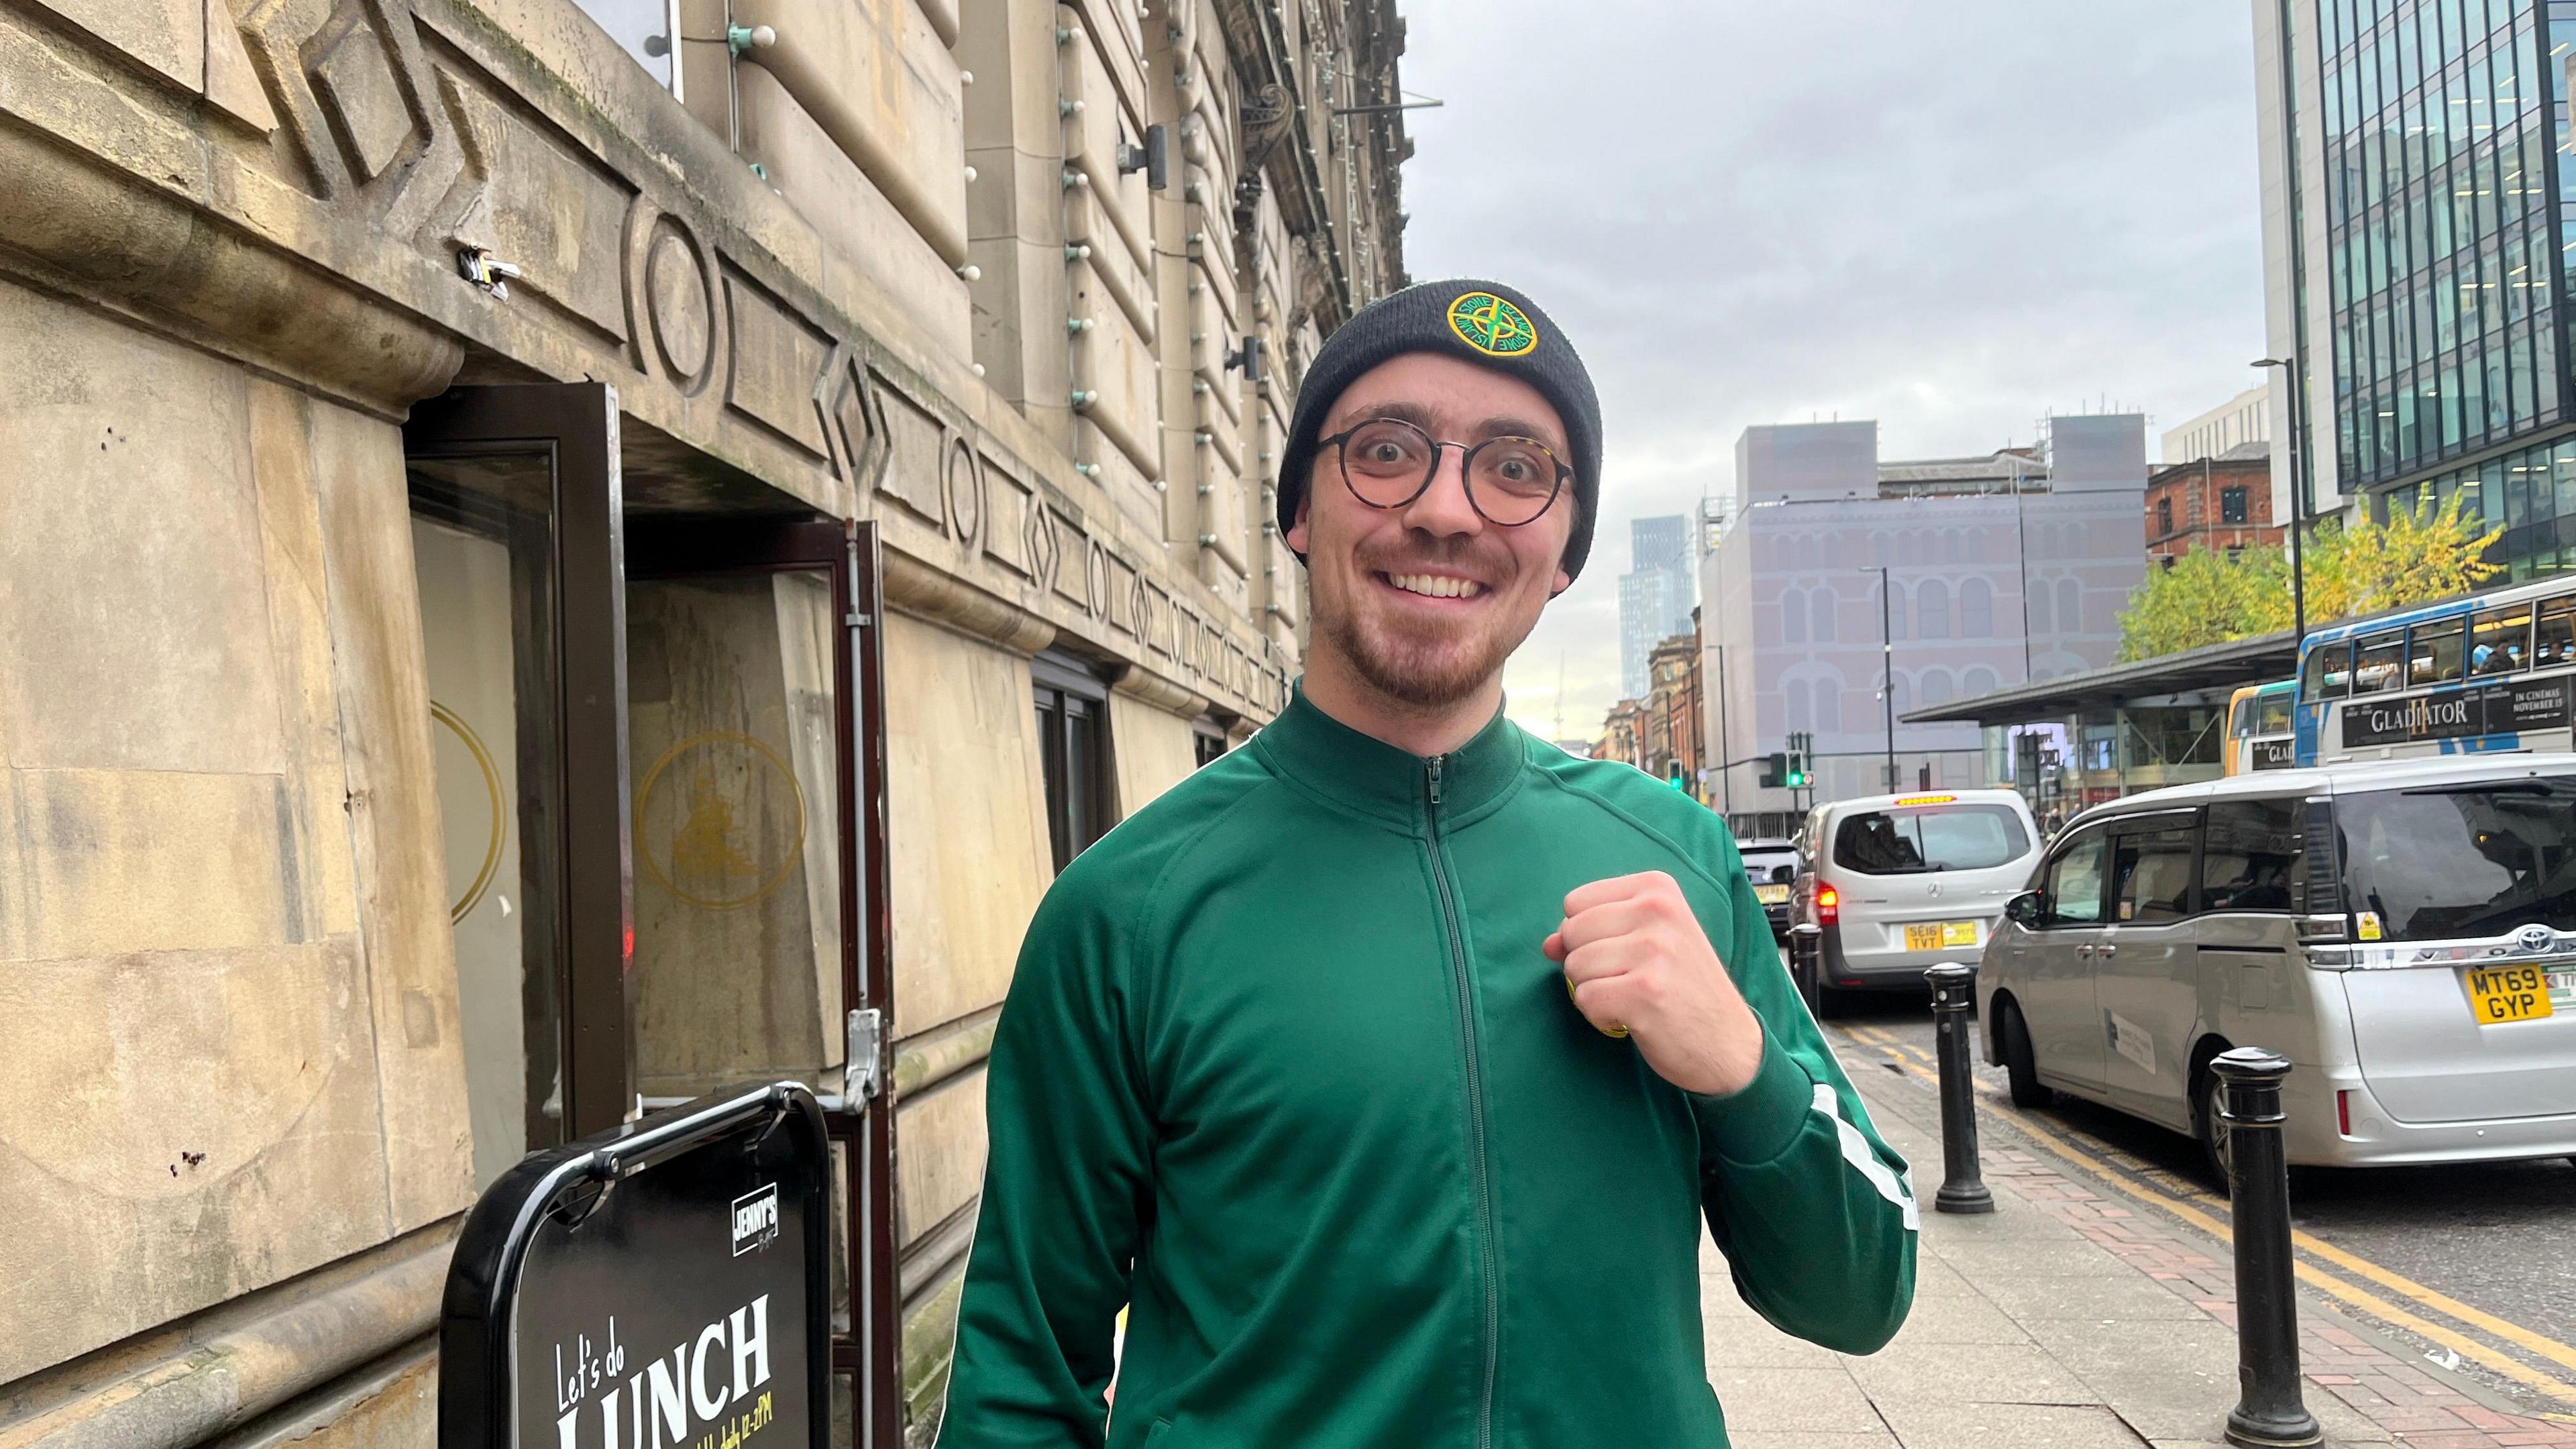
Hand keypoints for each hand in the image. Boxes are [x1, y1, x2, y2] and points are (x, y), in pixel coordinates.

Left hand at [1543, 871, 1765, 1096]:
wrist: (1730, 1043)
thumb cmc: (1685, 988)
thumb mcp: (1650, 942)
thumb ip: (1596, 933)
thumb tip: (1548, 944)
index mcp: (1657, 888)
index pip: (1576, 902)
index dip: (1585, 935)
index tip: (1621, 953)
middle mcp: (1657, 911)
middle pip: (1571, 932)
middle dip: (1587, 964)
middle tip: (1628, 980)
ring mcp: (1653, 951)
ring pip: (1574, 967)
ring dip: (1595, 991)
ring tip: (1633, 998)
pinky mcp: (1644, 991)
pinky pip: (1585, 999)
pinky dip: (1600, 1016)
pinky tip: (1633, 1017)